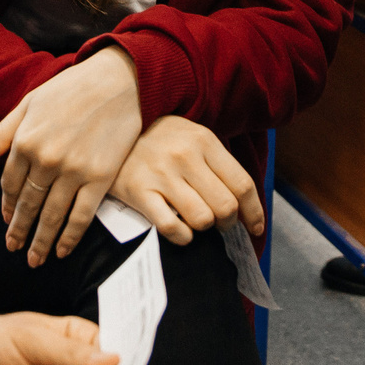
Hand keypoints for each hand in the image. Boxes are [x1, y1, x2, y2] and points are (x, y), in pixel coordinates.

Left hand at [0, 47, 142, 265]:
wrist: (118, 81)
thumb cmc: (71, 88)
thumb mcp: (29, 103)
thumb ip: (2, 134)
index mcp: (25, 141)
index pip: (9, 184)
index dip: (7, 205)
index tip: (7, 219)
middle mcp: (45, 160)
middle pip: (27, 205)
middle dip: (19, 231)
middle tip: (14, 248)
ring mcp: (73, 171)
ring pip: (51, 216)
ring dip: (41, 241)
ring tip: (34, 259)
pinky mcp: (100, 178)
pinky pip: (81, 216)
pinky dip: (70, 237)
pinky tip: (62, 250)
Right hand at [109, 116, 264, 245]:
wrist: (109, 127)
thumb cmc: (157, 138)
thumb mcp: (190, 136)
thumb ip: (216, 164)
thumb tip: (245, 204)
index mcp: (204, 140)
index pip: (242, 184)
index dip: (254, 212)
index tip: (256, 227)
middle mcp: (185, 156)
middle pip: (225, 206)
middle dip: (228, 223)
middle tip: (221, 224)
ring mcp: (161, 174)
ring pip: (202, 219)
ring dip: (204, 228)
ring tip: (197, 222)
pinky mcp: (138, 191)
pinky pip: (172, 227)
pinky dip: (183, 236)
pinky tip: (180, 230)